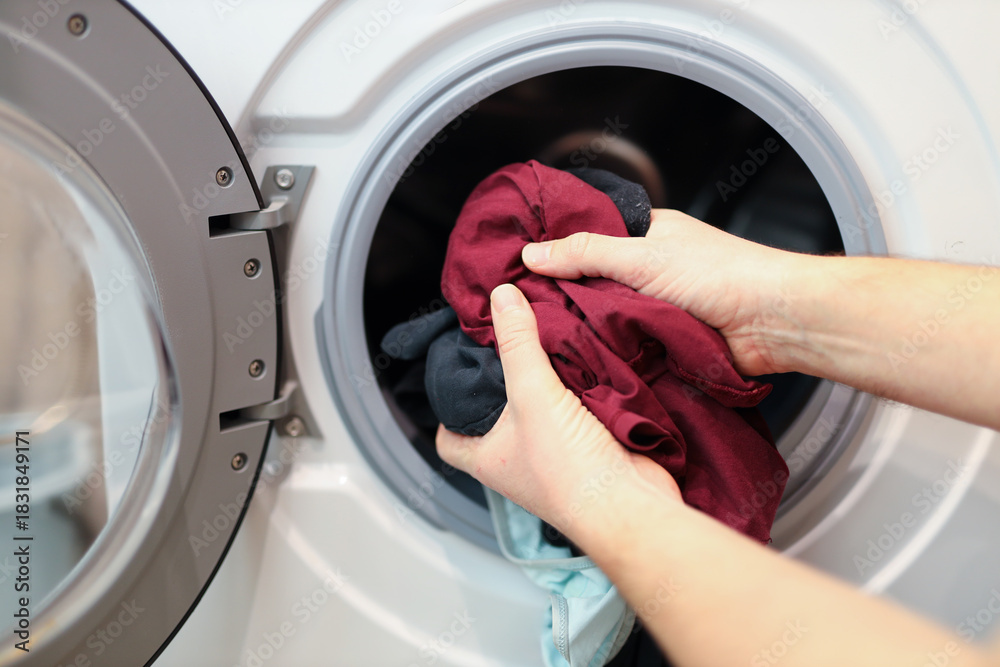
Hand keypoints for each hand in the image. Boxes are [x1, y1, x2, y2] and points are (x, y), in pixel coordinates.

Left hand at [435, 284, 679, 538]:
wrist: (630, 503)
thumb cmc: (570, 472)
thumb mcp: (531, 394)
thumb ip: (517, 344)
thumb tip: (501, 298)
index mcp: (488, 459)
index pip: (449, 439)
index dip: (445, 411)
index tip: (454, 377)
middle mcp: (518, 460)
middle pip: (498, 416)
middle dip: (503, 383)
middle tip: (505, 343)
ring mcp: (556, 454)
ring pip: (542, 408)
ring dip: (546, 380)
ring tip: (543, 339)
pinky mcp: (591, 446)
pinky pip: (579, 409)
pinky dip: (582, 386)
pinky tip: (585, 358)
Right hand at [521, 209, 802, 375]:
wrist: (771, 323)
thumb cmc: (721, 274)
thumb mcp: (641, 256)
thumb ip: (585, 253)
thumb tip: (534, 254)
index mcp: (647, 234)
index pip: (590, 237)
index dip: (557, 250)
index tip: (521, 266)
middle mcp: (651, 268)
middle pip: (594, 281)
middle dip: (568, 294)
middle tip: (526, 308)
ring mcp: (658, 306)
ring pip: (608, 316)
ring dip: (589, 326)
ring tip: (547, 335)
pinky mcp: (665, 340)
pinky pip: (627, 344)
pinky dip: (610, 349)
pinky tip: (584, 356)